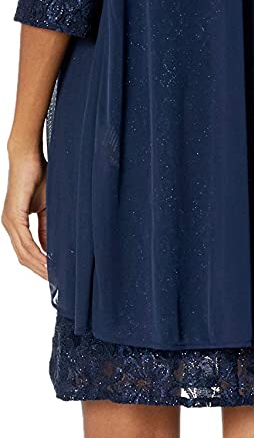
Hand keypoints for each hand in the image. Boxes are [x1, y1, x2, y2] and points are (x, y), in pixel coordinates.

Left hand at [2, 144, 47, 278]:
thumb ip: (48, 229)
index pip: (26, 252)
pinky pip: (25, 241)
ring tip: (56, 276)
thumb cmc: (39, 176)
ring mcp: (9, 221)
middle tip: (58, 281)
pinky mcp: (14, 216)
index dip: (40, 265)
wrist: (28, 156)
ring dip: (40, 266)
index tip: (56, 275)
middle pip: (23, 257)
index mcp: (16, 224)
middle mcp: (9, 225)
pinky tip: (49, 261)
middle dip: (40, 271)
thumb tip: (52, 250)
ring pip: (24, 253)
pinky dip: (37, 253)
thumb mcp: (47, 209)